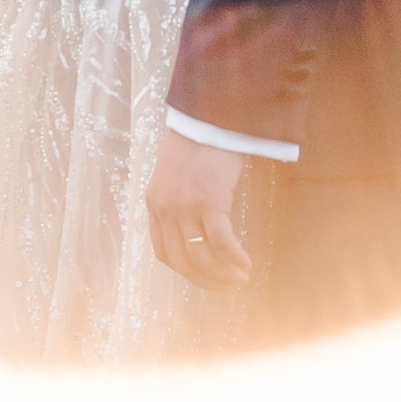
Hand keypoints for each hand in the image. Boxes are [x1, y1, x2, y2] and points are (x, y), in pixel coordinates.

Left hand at [146, 124, 253, 287]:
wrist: (208, 116)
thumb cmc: (198, 142)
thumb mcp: (176, 175)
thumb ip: (178, 200)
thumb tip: (196, 227)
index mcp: (154, 204)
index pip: (163, 252)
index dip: (185, 270)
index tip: (204, 277)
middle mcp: (165, 209)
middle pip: (183, 261)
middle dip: (206, 279)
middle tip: (226, 285)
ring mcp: (185, 207)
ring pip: (202, 256)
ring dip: (222, 273)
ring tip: (240, 277)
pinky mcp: (209, 201)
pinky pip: (221, 242)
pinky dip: (234, 258)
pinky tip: (246, 264)